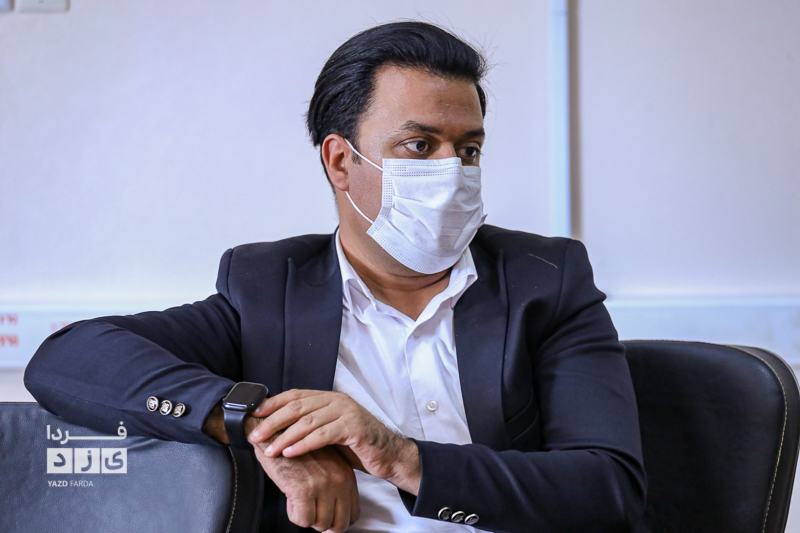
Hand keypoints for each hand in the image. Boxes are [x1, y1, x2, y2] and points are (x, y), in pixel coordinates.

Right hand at [247, 415, 359, 532]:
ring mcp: (323, 485)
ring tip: (298, 499)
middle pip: (339, 524)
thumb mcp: (325, 464)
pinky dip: (294, 514)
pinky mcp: (304, 489)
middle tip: (309, 510)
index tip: (323, 514)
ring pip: (321, 524)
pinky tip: (290, 497)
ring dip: (307, 517)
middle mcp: (339, 481)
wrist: (276, 434)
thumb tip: (335, 514)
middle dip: (323, 523)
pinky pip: (303, 520)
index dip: (337, 520)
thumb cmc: (297, 450)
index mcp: (346, 475)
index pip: (353, 513)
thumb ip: (334, 485)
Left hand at [248, 390, 420, 493]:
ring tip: (270, 449)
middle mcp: (337, 401)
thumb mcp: (330, 431)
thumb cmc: (357, 446)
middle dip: (273, 421)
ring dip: (285, 436)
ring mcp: (347, 412)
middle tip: (255, 435)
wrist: (389, 455)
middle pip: (297, 407)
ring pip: (308, 421)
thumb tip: (277, 428)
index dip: (273, 403)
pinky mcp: (354, 428)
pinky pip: (323, 435)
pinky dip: (304, 444)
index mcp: (329, 398)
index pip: (295, 395)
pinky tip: (290, 452)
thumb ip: (311, 425)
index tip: (254, 414)